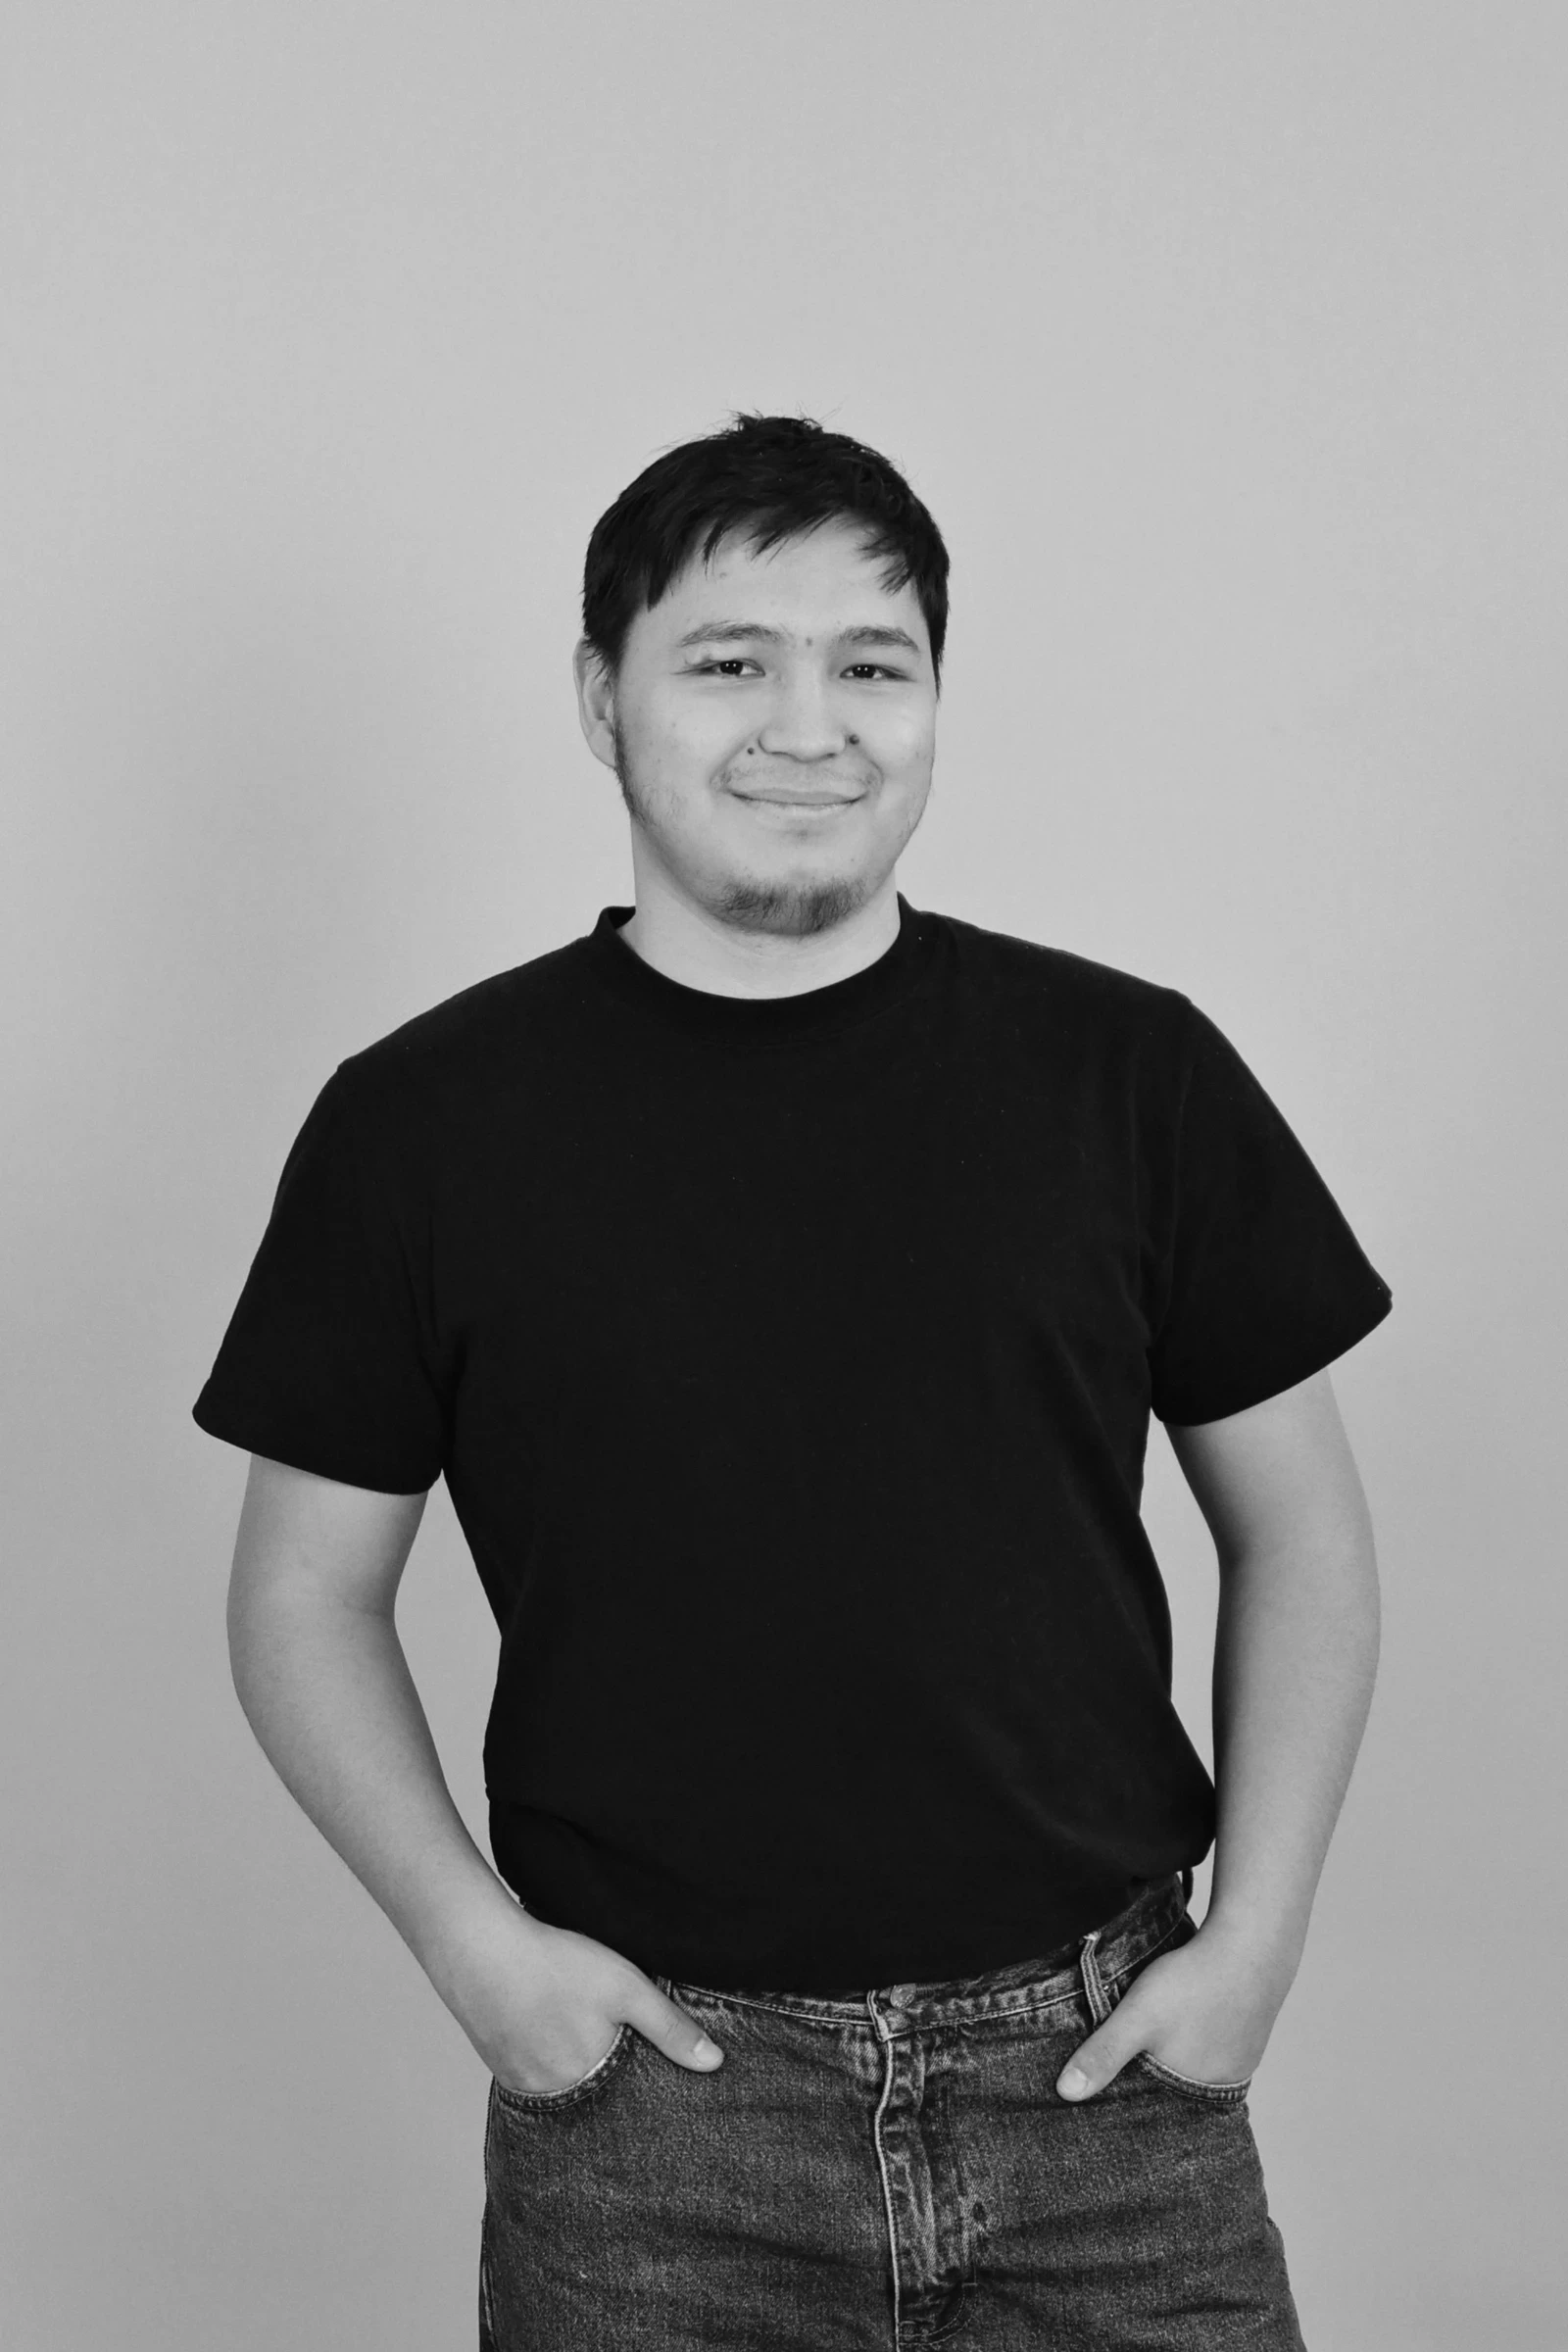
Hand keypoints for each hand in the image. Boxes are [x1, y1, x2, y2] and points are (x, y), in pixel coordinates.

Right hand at [421, 1888, 724, 2095]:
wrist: (480, 1948)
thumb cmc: (557, 1966)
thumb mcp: (627, 1989)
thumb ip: (670, 2028)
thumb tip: (715, 2064)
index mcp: (588, 2083)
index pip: (625, 2106)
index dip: (640, 2093)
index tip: (652, 2088)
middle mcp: (552, 2094)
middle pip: (592, 2098)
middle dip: (608, 2085)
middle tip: (614, 2057)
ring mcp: (519, 2081)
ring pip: (561, 2086)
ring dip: (574, 2070)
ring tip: (581, 2039)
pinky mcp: (498, 2063)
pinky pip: (533, 2074)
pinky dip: (546, 2057)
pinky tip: (549, 2029)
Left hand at [1055, 1914, 1294, 2101]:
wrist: (1251, 1946)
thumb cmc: (1193, 1984)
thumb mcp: (1138, 2019)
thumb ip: (1103, 2055)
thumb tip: (1064, 2094)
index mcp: (1195, 2094)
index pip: (1156, 2111)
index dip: (1131, 2100)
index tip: (1106, 2095)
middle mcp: (1222, 2085)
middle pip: (1175, 2088)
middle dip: (1150, 2076)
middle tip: (1128, 2057)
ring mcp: (1240, 2059)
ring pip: (1194, 2063)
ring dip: (1174, 2053)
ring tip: (1153, 2036)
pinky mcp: (1247, 2032)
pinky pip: (1212, 2043)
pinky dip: (1194, 2035)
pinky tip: (1183, 2017)